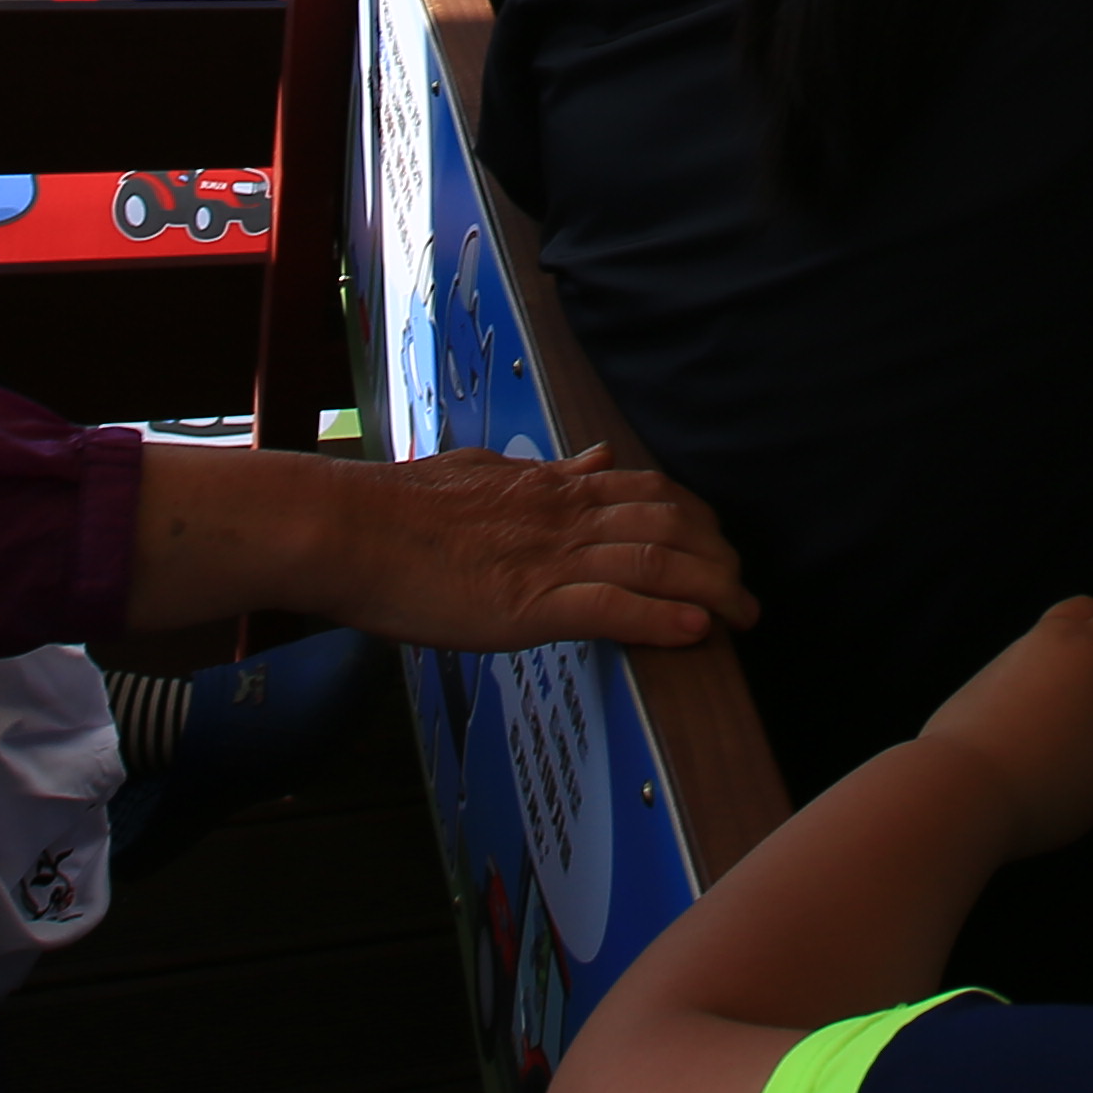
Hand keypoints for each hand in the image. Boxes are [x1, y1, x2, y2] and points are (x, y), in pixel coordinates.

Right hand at [146, 443, 756, 649]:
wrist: (347, 529)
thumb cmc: (398, 507)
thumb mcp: (481, 472)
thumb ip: (544, 472)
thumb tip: (596, 459)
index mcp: (549, 489)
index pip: (646, 493)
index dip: (694, 517)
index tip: (719, 540)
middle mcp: (561, 516)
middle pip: (667, 527)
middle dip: (717, 557)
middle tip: (745, 588)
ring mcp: (547, 558)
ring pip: (653, 563)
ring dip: (708, 590)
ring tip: (741, 614)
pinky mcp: (526, 604)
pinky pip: (609, 608)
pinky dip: (658, 620)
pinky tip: (694, 633)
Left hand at [911, 599, 1092, 858]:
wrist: (957, 792)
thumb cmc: (1050, 781)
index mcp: (1089, 653)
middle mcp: (1044, 644)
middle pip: (1080, 611)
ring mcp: (1003, 662)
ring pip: (1044, 644)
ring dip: (1066, 660)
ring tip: (1074, 713)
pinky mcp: (973, 688)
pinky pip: (1017, 676)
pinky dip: (1034, 688)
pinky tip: (1033, 732)